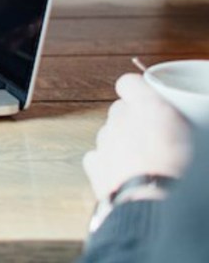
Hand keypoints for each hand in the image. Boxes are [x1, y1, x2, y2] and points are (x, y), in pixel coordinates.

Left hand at [83, 73, 191, 203]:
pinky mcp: (94, 165)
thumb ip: (191, 129)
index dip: (136, 90)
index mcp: (149, 107)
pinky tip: (124, 174)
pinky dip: (107, 163)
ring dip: (121, 141)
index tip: (146, 98)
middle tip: (154, 136)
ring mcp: (104, 141)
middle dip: (133, 119)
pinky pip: (97, 156)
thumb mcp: (201, 144)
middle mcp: (121, 119)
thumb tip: (197, 133)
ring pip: (109, 133)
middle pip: (119, 109)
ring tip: (143, 161)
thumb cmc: (185, 174)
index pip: (129, 83)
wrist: (159, 209)